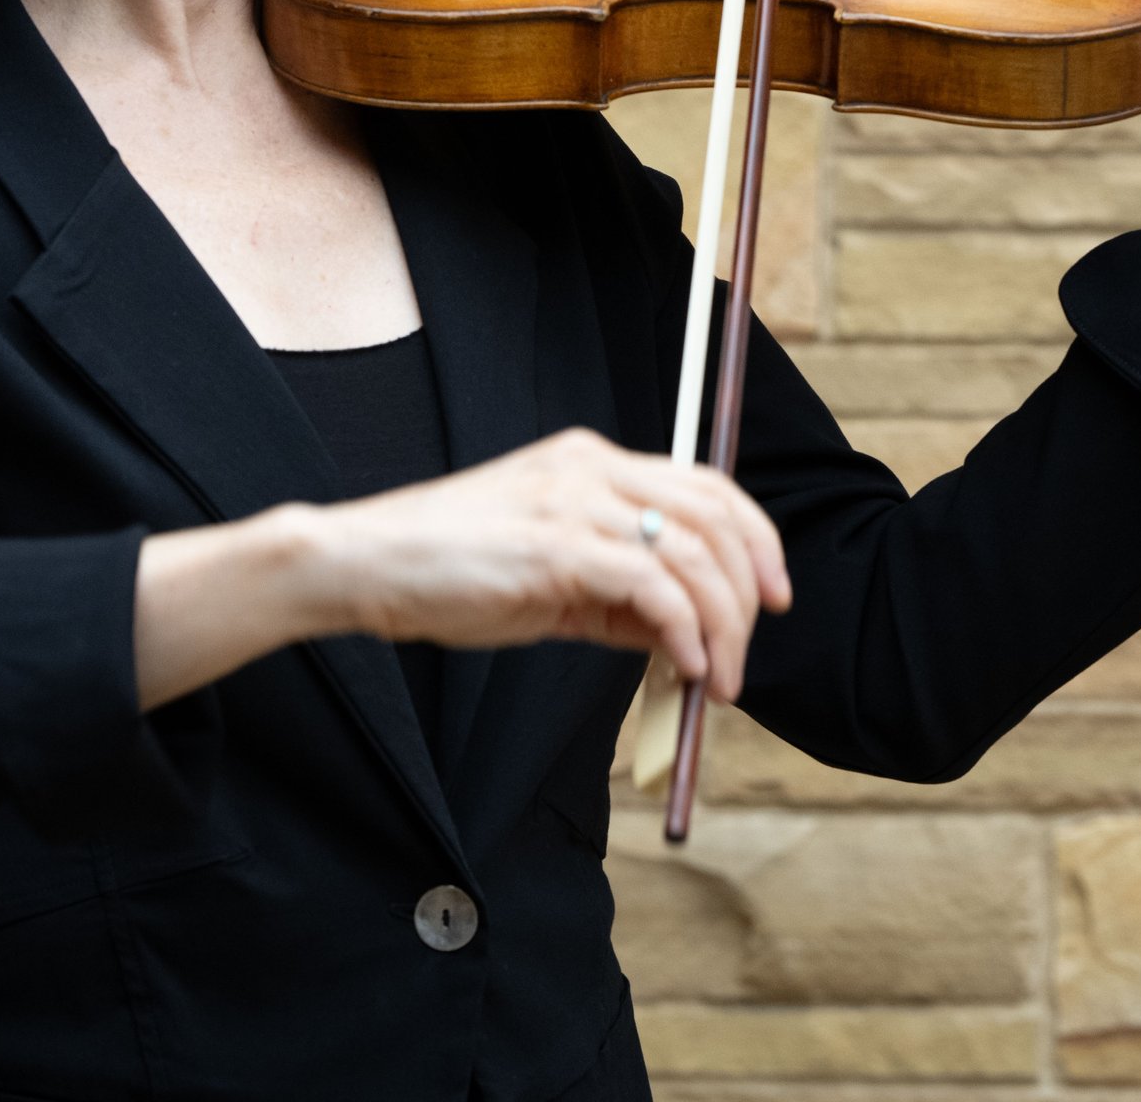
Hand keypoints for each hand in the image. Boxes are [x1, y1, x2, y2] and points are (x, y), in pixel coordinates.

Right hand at [304, 428, 792, 702]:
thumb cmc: (451, 571)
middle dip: (750, 587)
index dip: (755, 539)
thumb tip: (681, 636)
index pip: (706, 485)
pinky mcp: (555, 545)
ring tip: (715, 678)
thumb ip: (616, 595)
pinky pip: (651, 585)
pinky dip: (682, 630)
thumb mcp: (550, 576)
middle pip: (714, 515)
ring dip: (721, 624)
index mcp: (593, 463)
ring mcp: (574, 502)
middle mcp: (592, 468)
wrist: (368, 564)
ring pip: (693, 552)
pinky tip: (682, 667)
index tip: (772, 595)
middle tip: (748, 649)